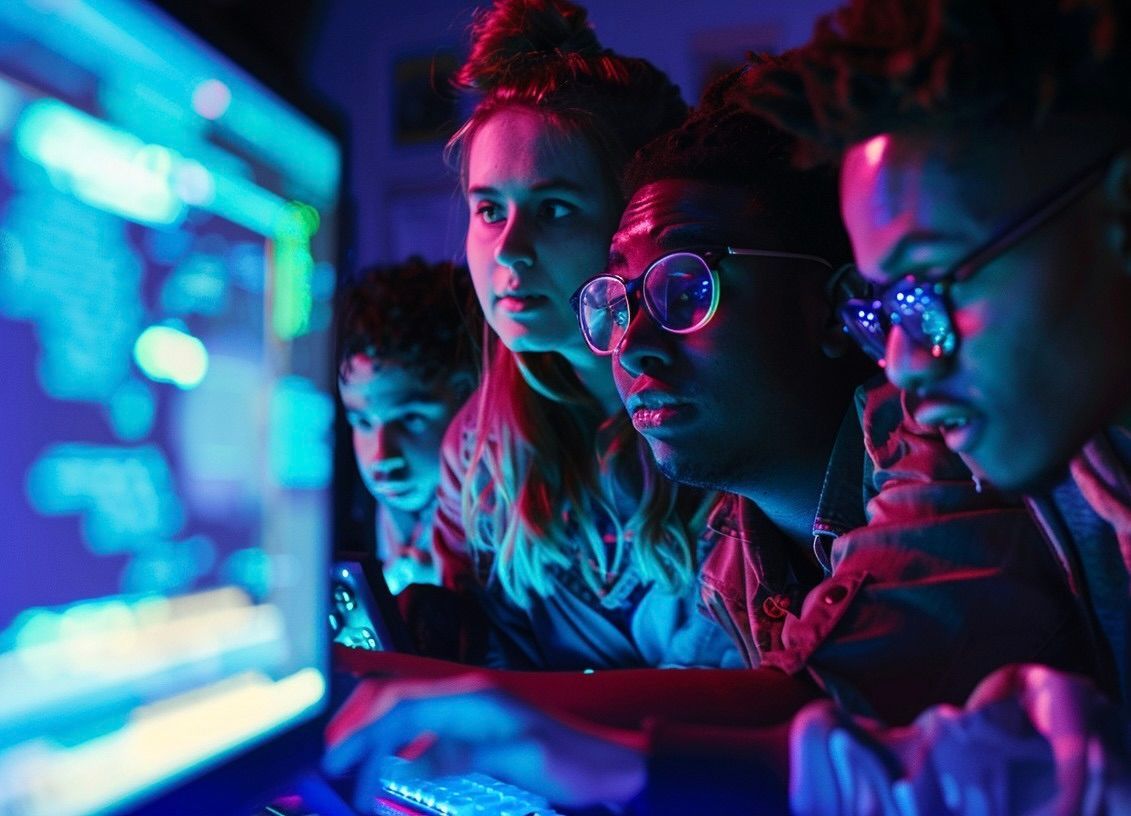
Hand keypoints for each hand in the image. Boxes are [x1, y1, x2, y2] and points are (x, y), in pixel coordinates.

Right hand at [323, 673, 646, 809]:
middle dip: (354, 727)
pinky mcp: (473, 730)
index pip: (400, 705)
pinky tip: (383, 767)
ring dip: (369, 736)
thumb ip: (461, 755)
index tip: (333, 760)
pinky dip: (391, 745)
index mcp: (473, 698)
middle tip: (327, 766)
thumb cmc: (574, 762)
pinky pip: (418, 730)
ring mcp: (468, 711)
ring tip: (346, 769)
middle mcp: (466, 696)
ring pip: (401, 713)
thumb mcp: (521, 760)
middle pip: (393, 700)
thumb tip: (404, 762)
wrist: (612, 766)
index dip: (361, 731)